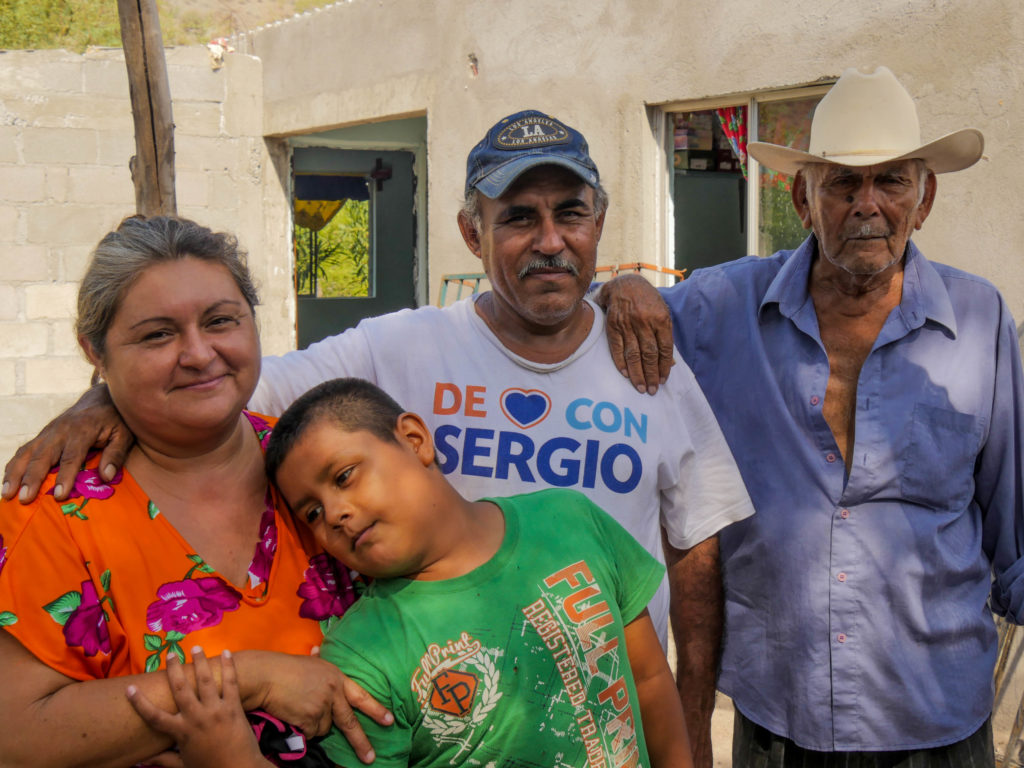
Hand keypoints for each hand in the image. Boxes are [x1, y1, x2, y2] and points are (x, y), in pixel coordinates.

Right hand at [2, 383, 132, 503]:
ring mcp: (48, 432)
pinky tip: (8, 483)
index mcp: (82, 430)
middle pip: (42, 456)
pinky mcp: (42, 435)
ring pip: (27, 453)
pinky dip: (13, 467)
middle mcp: (60, 431)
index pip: (71, 456)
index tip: (59, 495)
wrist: (100, 397)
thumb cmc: (115, 419)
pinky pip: (24, 451)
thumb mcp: (124, 434)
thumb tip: (106, 477)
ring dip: (15, 474)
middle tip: (25, 499)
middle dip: (32, 479)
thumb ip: (116, 455)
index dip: (65, 476)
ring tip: (7, 494)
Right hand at [127, 648, 269, 767]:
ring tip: (195, 646)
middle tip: (170, 652)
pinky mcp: (234, 707)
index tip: (130, 688)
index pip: (155, 716)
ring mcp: (216, 711)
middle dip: (174, 668)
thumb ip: (164, 759)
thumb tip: (141, 759)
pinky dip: (229, 666)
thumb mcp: (183, 766)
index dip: (140, 703)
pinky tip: (226, 653)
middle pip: (181, 688)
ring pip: (205, 680)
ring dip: (200, 661)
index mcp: (181, 733)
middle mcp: (196, 718)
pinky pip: (231, 683)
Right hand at [241, 651, 392, 763]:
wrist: (266, 676)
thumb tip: (317, 647)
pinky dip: (302, 729)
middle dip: (361, 742)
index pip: (361, 696)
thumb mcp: (308, 662)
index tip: (389, 720)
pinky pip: (309, 733)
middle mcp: (333, 693)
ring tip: (298, 707)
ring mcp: (322, 707)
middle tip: (370, 758)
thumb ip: (317, 661)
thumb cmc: (284, 668)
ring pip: (323, 728)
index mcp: (337, 677)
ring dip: (313, 724)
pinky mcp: (310, 720)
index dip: (375, 709)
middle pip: (350, 722)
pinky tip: (293, 714)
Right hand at [595, 274, 674, 394]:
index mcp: (661, 319)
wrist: (625, 285)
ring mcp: (627, 324)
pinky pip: (617, 348)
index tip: (663, 380)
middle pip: (649, 354)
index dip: (664, 366)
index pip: (665, 348)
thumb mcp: (662, 313)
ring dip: (637, 373)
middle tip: (653, 390)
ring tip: (641, 387)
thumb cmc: (647, 301)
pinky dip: (621, 362)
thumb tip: (669, 362)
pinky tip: (626, 374)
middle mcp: (644, 322)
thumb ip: (665, 335)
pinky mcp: (613, 326)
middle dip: (651, 374)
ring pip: (634, 354)